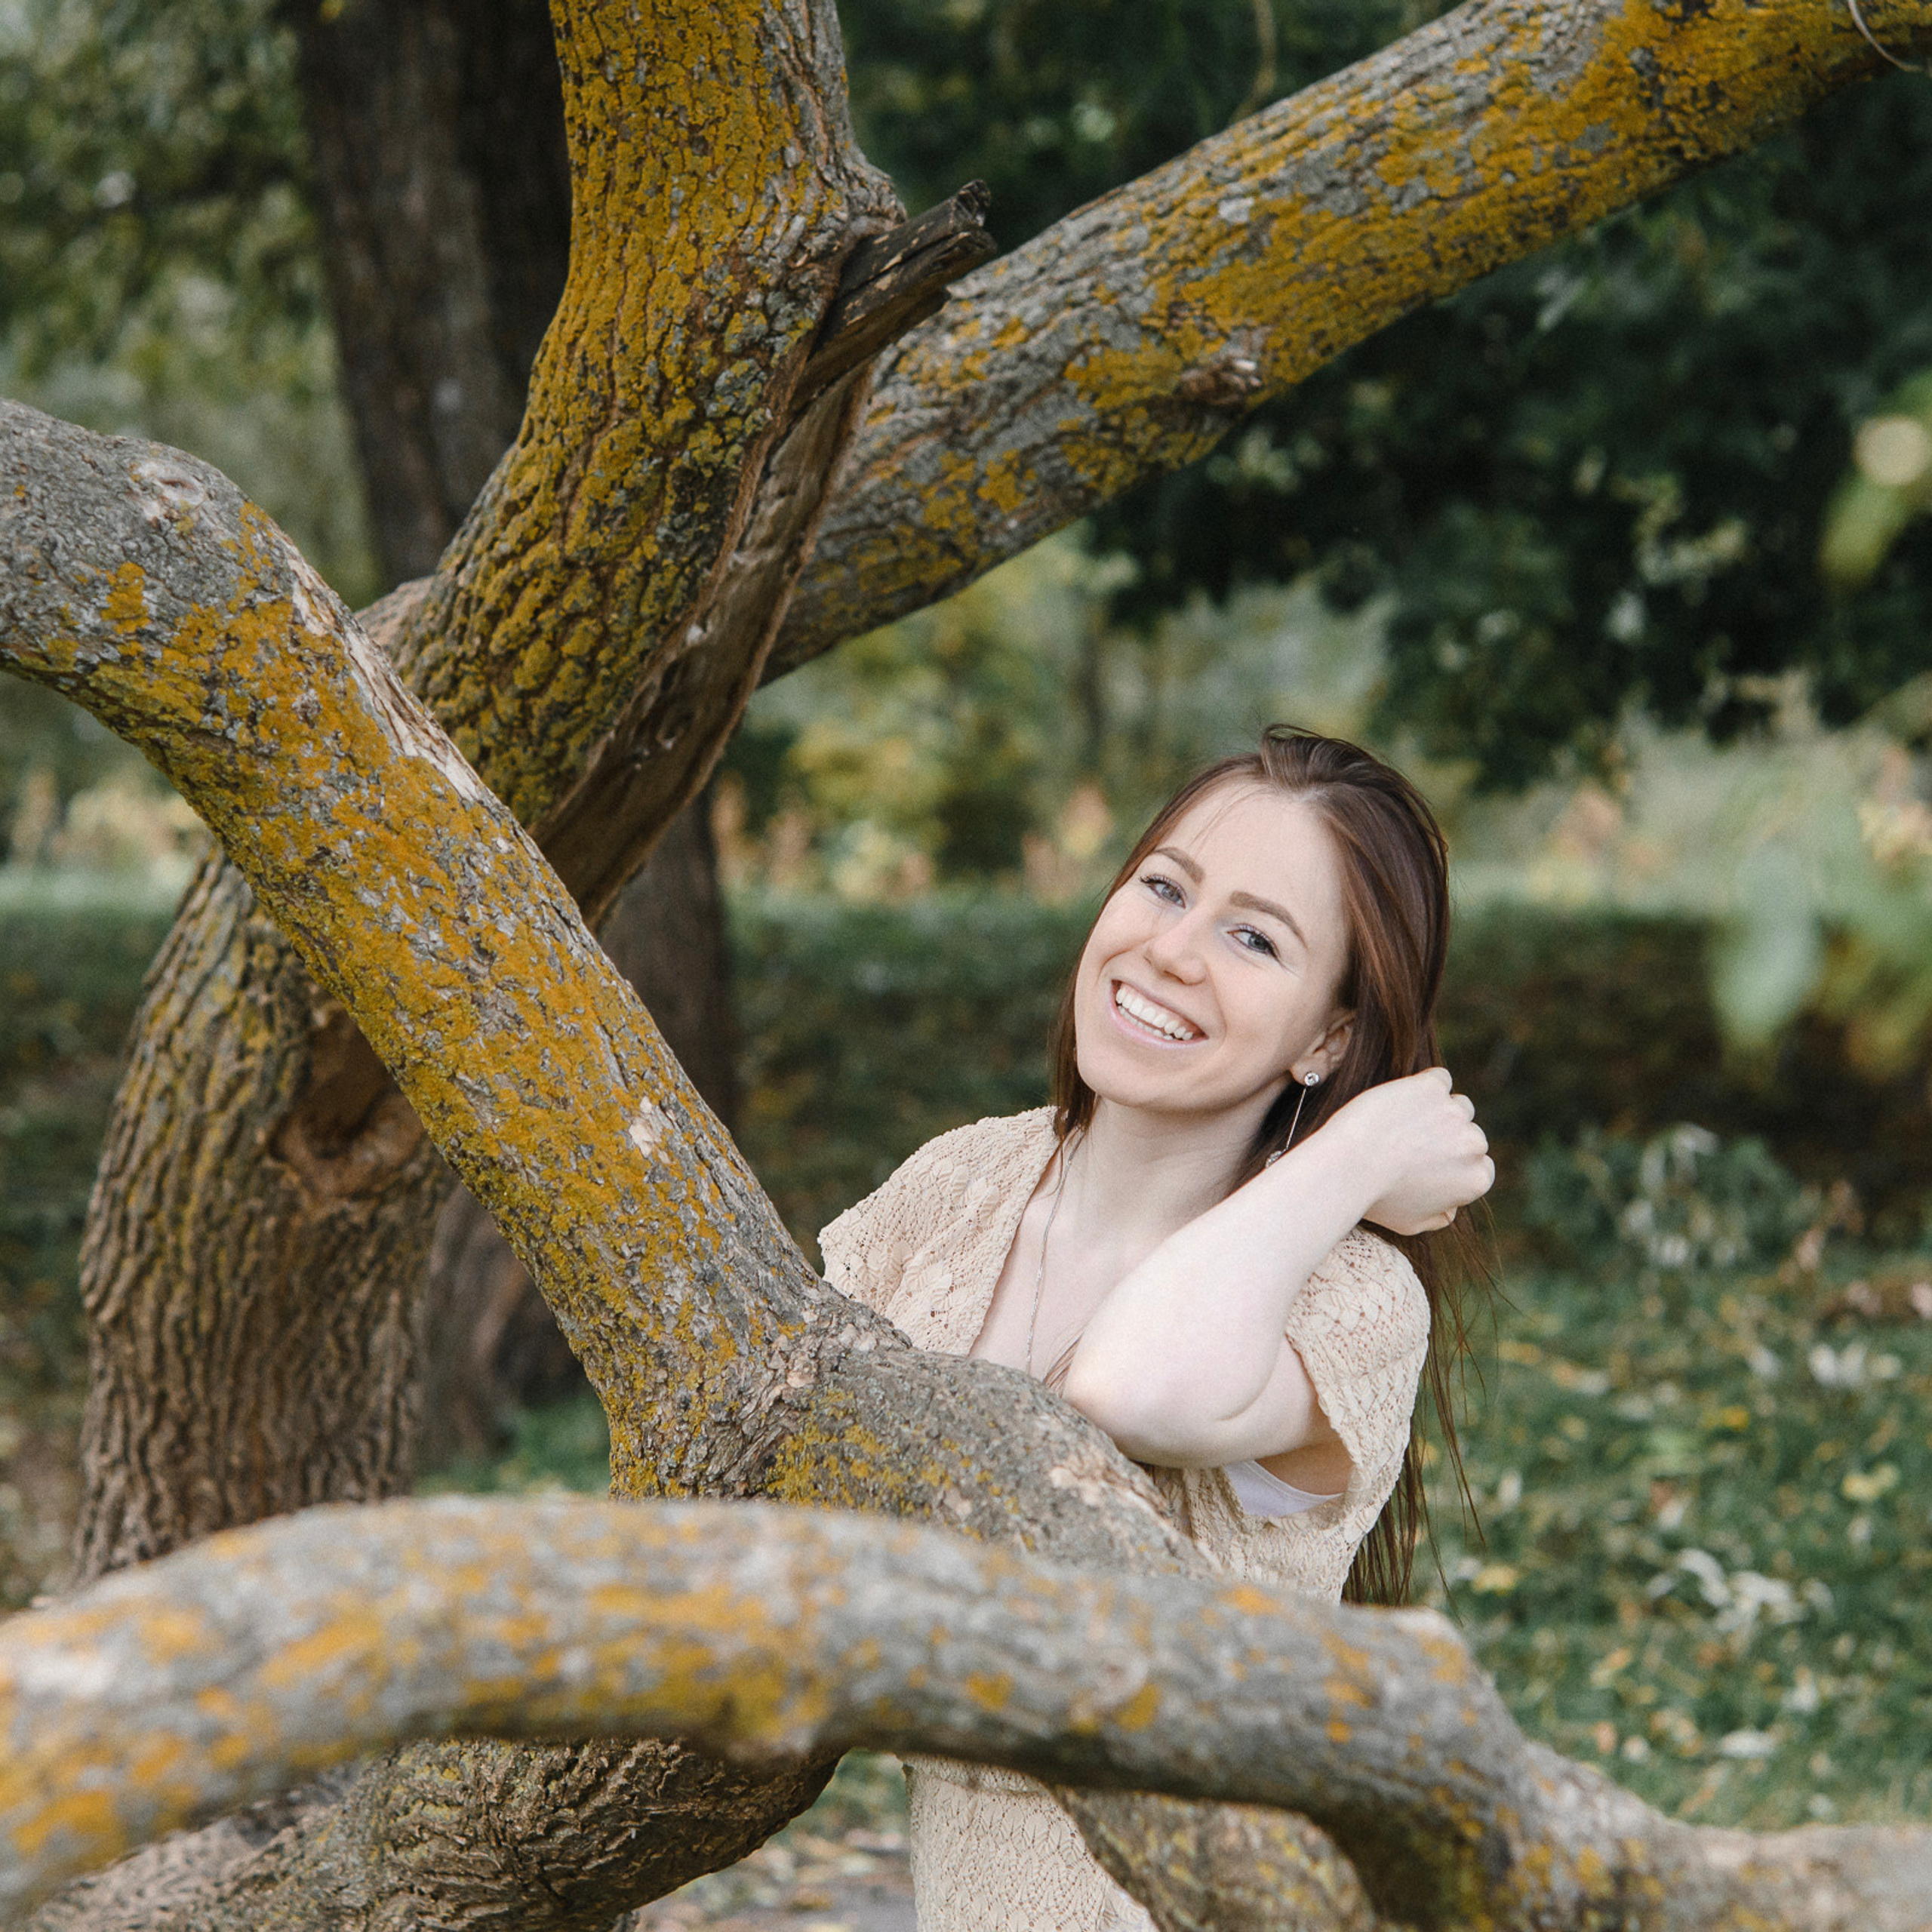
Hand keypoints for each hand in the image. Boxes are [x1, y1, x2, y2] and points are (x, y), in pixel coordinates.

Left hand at [1324, 1067, 1493, 1235]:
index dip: (1450, 1164)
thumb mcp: (1412, 1223)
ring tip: (1400, 1124)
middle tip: (1406, 1144)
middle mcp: (1474, 1146)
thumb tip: (1451, 1208)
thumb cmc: (1375, 1199)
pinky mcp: (1431, 1088)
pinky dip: (1423, 1086)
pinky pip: (1438, 1079)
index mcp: (1477, 1179)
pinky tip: (1401, 1099)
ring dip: (1435, 1110)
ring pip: (1455, 1105)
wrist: (1349, 1167)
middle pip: (1467, 1134)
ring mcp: (1454, 1113)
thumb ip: (1440, 1216)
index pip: (1478, 1165)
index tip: (1423, 1164)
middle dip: (1443, 1137)